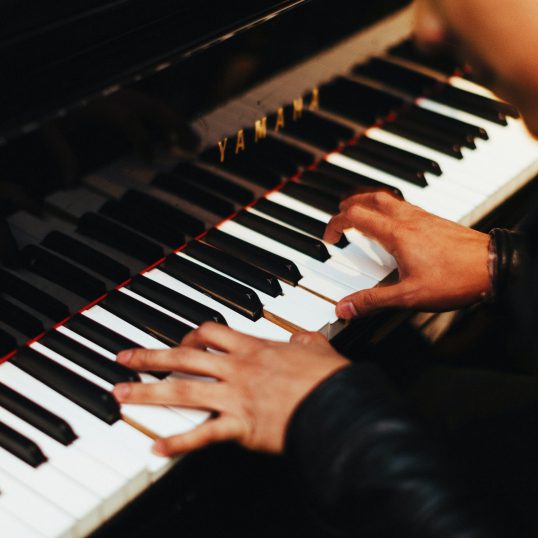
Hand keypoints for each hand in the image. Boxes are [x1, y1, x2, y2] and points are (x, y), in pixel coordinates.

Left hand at [113, 323, 349, 455]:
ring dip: (147, 392)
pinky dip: (177, 443)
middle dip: (149, 357)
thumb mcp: (317, 346)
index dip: (188, 335)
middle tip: (124, 358)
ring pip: (181, 391)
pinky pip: (202, 434)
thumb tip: (301, 336)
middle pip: (183, 357)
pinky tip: (156, 448)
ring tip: (120, 394)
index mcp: (253, 348)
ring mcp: (234, 397)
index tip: (179, 341)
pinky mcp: (240, 426)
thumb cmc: (327, 377)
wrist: (338, 405)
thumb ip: (304, 338)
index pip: (210, 332)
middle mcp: (236, 369)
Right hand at [323, 191, 490, 317]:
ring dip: (368, 201)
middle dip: (349, 203)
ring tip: (361, 212)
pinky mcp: (435, 221)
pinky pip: (404, 205)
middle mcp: (407, 219)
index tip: (329, 237)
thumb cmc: (455, 279)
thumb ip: (372, 301)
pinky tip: (393, 223)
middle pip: (370, 198)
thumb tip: (344, 307)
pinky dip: (388, 207)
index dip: (336, 223)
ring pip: (388, 198)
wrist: (492, 267)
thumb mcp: (408, 296)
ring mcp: (422, 217)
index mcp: (396, 234)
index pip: (355, 216)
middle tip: (339, 214)